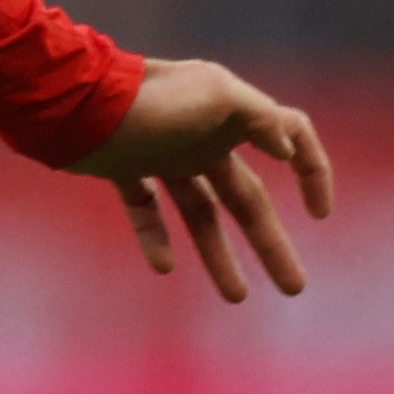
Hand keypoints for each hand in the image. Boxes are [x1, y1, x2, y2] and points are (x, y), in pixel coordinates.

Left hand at [68, 58, 333, 302]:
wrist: (75, 102)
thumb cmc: (151, 99)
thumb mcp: (217, 96)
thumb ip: (261, 118)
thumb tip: (288, 150)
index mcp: (232, 112)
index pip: (291, 135)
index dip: (313, 171)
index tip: (318, 215)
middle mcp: (202, 134)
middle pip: (247, 197)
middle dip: (271, 243)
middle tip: (294, 288)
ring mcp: (163, 153)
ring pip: (200, 212)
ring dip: (218, 255)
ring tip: (236, 297)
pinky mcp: (124, 168)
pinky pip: (145, 208)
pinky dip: (154, 236)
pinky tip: (164, 266)